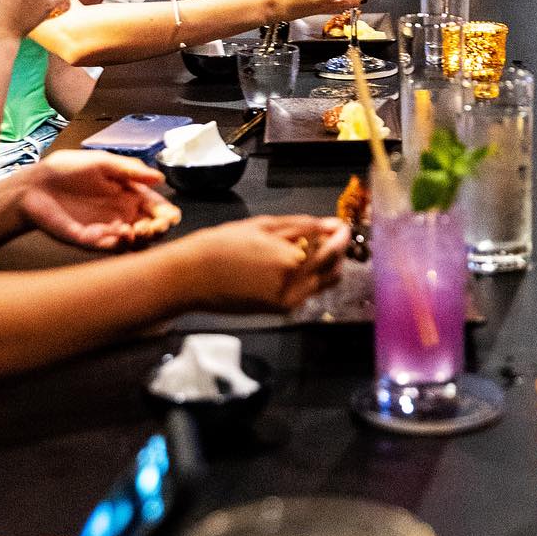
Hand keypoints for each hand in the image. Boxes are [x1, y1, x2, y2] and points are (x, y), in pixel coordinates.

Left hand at [18, 149, 182, 248]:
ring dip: (141, 239)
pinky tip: (119, 232)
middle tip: (154, 226)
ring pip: (136, 243)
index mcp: (129, 195)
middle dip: (158, 229)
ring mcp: (108, 229)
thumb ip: (130, 169)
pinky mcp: (91, 241)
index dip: (167, 214)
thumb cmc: (68, 170)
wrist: (36, 185)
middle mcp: (123, 214)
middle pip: (151, 229)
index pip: (157, 208)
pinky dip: (119, 243)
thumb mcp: (102, 162)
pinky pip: (111, 248)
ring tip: (137, 230)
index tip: (169, 216)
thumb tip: (160, 177)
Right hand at [177, 215, 349, 311]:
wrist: (193, 277)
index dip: (341, 234)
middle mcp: (295, 285)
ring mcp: (288, 301)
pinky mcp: (280, 310)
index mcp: (293, 261)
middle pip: (333, 268)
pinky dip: (309, 278)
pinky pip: (306, 292)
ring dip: (325, 266)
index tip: (343, 225)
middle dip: (337, 250)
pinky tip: (294, 263)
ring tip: (312, 247)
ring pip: (323, 283)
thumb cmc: (223, 244)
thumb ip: (303, 226)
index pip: (333, 248)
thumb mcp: (264, 226)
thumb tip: (331, 225)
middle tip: (331, 235)